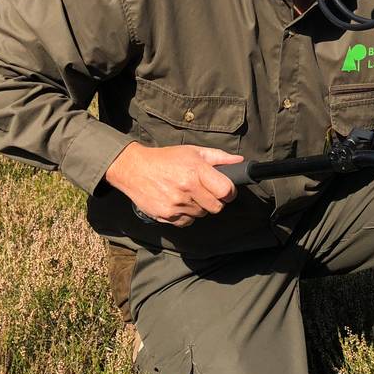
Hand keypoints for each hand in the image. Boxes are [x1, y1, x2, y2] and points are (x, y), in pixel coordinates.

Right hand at [104, 143, 243, 226]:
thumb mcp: (192, 151)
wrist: (134, 168)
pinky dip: (186, 215)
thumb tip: (240, 161)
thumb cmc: (166, 159)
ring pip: (201, 215)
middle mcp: (187, 189)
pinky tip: (177, 202)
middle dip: (215, 201)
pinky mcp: (166, 215)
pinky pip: (187, 222)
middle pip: (216, 207)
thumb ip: (218, 157)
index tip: (225, 191)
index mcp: (196, 171)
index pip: (226, 191)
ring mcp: (176, 204)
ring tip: (187, 194)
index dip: (229, 192)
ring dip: (199, 207)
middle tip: (205, 192)